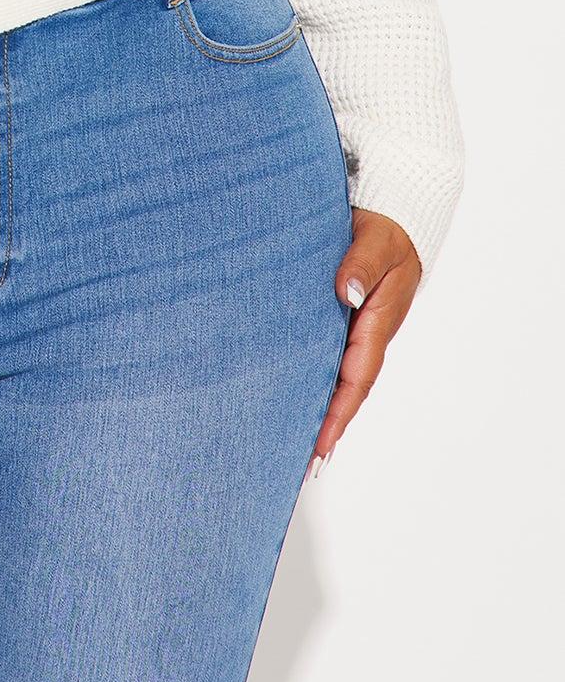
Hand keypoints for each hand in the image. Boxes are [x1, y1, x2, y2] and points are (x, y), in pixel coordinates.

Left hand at [308, 207, 420, 474]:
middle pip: (343, 389)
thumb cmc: (386, 231)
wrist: (393, 218)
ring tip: (287, 439)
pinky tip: (287, 389)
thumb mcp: (376, 242)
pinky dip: (310, 376)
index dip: (338, 414)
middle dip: (324, 425)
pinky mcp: (339, 317)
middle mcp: (365, 334)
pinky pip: (324, 353)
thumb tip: (348, 293)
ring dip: (314, 405)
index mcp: (376, 323)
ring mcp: (352, 328)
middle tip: (298, 462)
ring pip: (332, 375)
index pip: (355, 379)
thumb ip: (361, 264)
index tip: (320, 446)